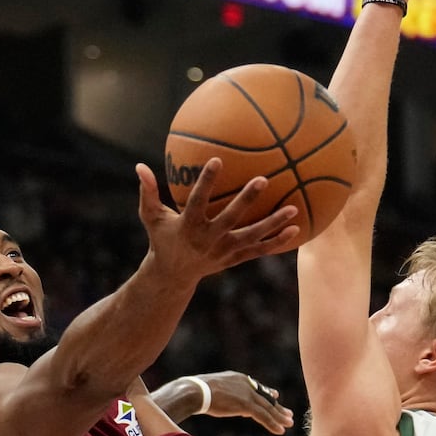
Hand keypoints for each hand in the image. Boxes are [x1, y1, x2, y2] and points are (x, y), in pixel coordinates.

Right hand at [136, 160, 299, 281]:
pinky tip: (297, 230)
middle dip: (246, 200)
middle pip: (230, 218)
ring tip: (294, 209)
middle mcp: (208, 239)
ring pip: (252, 237)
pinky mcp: (234, 259)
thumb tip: (139, 166)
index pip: (198, 201)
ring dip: (273, 224)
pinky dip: (277, 242)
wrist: (173, 276)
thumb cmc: (162, 238)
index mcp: (189, 226)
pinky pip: (259, 251)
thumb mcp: (150, 217)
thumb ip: (147, 192)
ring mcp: (224, 251)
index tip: (217, 159)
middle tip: (263, 179)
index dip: (207, 181)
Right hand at [191, 372, 293, 433]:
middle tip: (288, 414)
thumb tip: (230, 405)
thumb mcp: (215, 391)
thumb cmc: (198, 392)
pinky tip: (280, 430)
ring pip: (267, 407)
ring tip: (289, 423)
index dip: (267, 393)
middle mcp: (245, 384)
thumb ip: (226, 396)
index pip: (256, 387)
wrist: (195, 391)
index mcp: (238, 378)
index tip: (275, 395)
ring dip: (279, 416)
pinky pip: (263, 416)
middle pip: (265, 397)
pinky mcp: (246, 404)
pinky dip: (272, 423)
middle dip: (277, 407)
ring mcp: (247, 393)